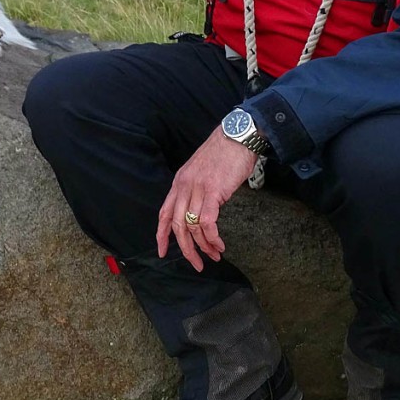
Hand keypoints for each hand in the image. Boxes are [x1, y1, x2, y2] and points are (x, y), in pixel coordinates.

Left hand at [157, 126, 257, 271]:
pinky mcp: (213, 191)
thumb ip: (197, 189)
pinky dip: (212, 238)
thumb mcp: (201, 170)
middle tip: (197, 264)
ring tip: (214, 255)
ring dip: (203, 246)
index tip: (162, 252)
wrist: (237, 136)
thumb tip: (201, 210)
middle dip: (186, 249)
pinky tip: (220, 244)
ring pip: (192, 227)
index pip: (164, 213)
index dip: (161, 235)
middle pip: (177, 226)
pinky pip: (207, 223)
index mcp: (179, 182)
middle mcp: (184, 186)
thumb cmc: (225, 153)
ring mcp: (198, 188)